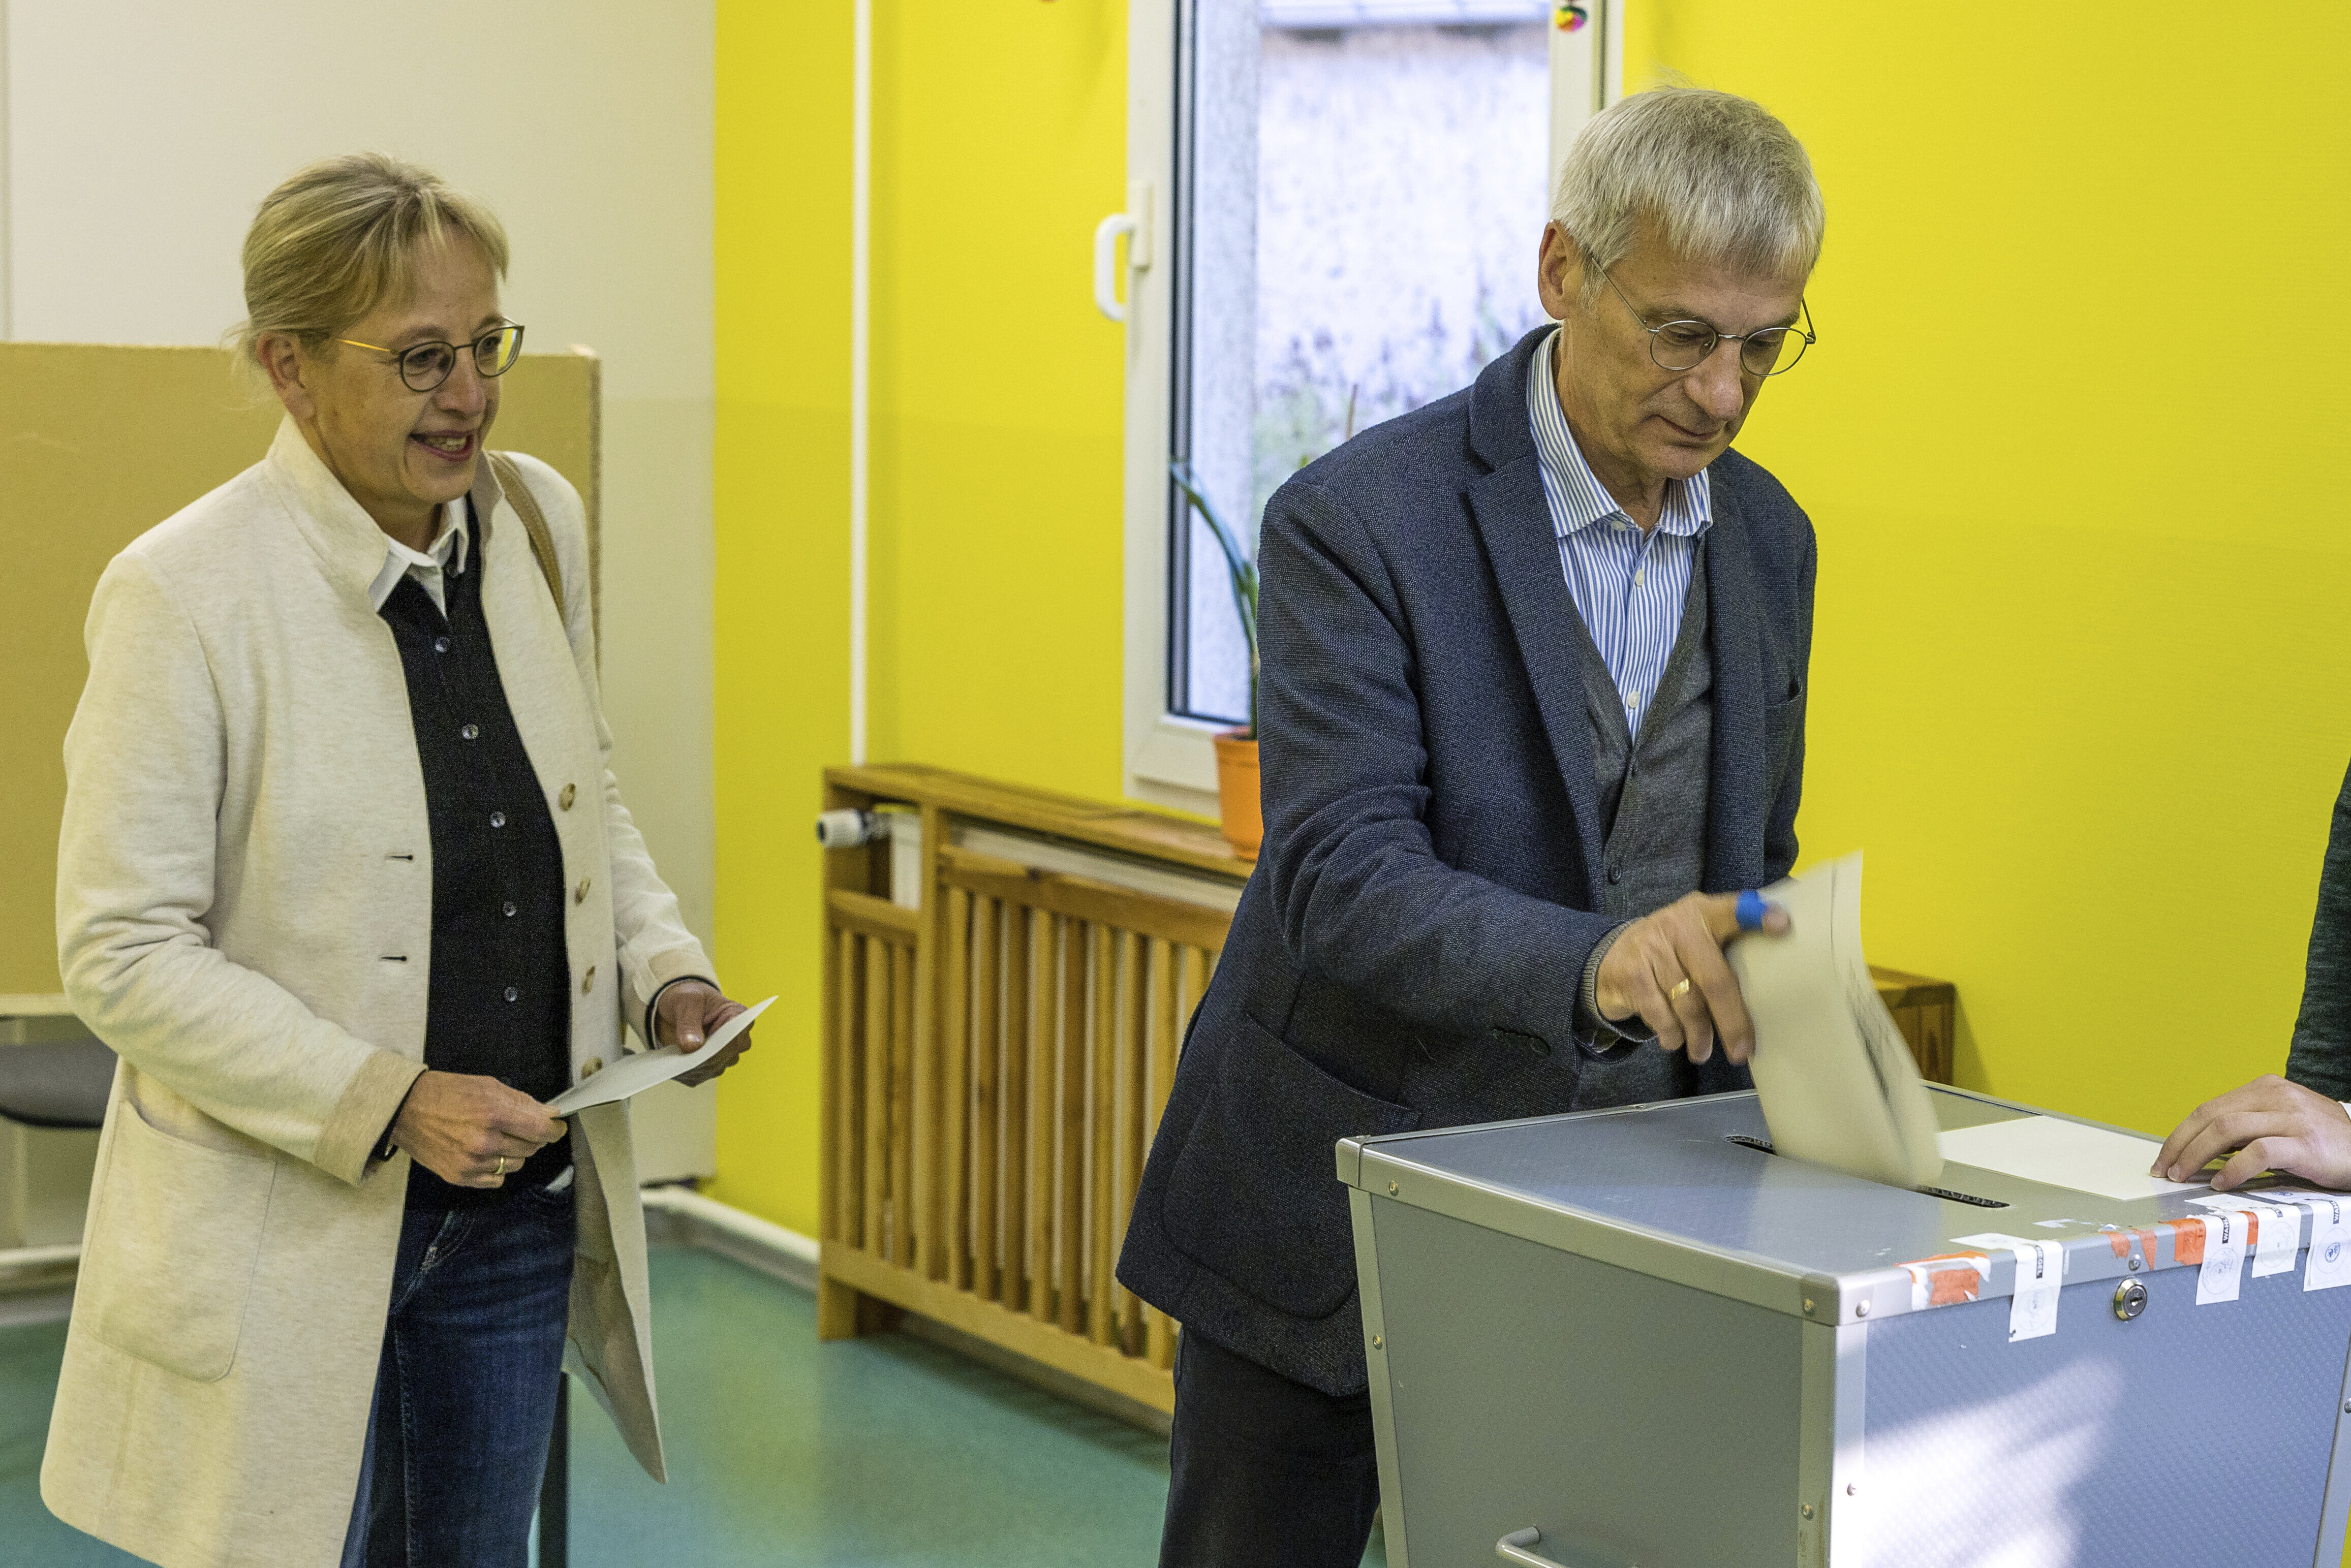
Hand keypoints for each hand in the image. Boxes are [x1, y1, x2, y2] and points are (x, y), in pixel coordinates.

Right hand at [391, 1070, 566, 1187]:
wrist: (405, 1110)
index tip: (556, 1127)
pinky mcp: (459, 1177)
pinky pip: (496, 1180)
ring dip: (514, 1152)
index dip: (554, 1130)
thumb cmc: (447, 1092)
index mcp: (493, 1114)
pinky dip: (496, 1168)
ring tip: (496, 1137)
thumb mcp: (487, 1085)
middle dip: (531, 1137)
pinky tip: (484, 1153)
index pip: (540, 1131)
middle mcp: (484, 1142)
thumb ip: (522, 1102)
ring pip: (515, 1164)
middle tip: (518, 1126)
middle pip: (530, 1148)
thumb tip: (550, 1115)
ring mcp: (471, 1163)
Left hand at [658, 980, 756, 1086]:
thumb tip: (692, 1046)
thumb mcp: (686, 1000)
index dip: (722, 1044)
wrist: (679, 1008)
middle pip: (726, 1055)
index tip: (702, 1046)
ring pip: (713, 1068)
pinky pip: (699, 1076)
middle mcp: (736, 1038)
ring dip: (694, 1067)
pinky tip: (673, 1065)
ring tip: (674, 1060)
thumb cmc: (688, 998)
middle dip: (704, 1058)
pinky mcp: (709, 1067)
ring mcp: (724, 1055)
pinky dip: (685, 1073)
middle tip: (683, 1055)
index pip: (736, 1034)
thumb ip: (689, 1021)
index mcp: (738, 1015)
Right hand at [1593, 890, 1790, 1064]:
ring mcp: (1652, 949)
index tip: (1782, 926)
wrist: (1609, 958)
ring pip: (1688, 1004)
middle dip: (1732, 1022)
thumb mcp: (1697, 938)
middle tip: (1742, 1051)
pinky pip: (1661, 1015)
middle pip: (1715, 979)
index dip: (1757, 917)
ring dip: (1699, 1035)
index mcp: (1704, 913)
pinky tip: (1674, 1040)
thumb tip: (1774, 990)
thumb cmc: (1672, 954)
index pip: (1734, 910)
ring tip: (1702, 1051)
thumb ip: (1728, 947)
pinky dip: (1671, 1034)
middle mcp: (1679, 925)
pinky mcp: (1632, 974)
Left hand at [2152, 1074, 2350, 1191]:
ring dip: (2196, 1156)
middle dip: (2180, 1145)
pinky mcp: (2305, 1142)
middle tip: (2165, 1169)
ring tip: (2184, 1176)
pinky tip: (2222, 1182)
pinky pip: (2258, 1152)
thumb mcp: (2282, 1122)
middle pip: (2211, 1116)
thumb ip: (2248, 1127)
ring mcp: (2291, 1117)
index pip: (2209, 1108)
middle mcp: (2276, 1096)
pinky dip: (2233, 1169)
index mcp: (2265, 1088)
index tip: (2164, 1156)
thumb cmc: (2322, 1141)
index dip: (2181, 1133)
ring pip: (2226, 1130)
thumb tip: (2203, 1146)